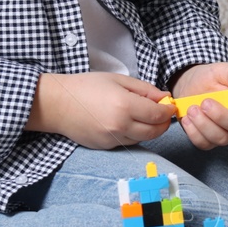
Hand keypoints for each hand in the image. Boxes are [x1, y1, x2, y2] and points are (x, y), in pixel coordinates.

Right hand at [25, 72, 174, 148]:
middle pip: (154, 132)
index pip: (157, 115)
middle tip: (163, 114)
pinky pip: (127, 143)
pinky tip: (128, 123)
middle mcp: (119, 126)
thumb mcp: (118, 80)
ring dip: (149, 130)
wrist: (57, 103)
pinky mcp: (104, 147)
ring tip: (145, 117)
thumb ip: (144, 90)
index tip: (170, 106)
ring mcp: (111, 139)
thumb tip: (164, 98)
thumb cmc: (86, 86)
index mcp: (124, 106)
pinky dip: (133, 134)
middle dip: (163, 123)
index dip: (168, 111)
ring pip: (142, 139)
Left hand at [168, 62, 227, 150]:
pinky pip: (204, 143)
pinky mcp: (208, 140)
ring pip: (221, 138)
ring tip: (193, 108)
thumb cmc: (211, 78)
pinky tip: (188, 118)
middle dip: (221, 116)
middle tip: (206, 102)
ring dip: (204, 124)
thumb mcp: (222, 69)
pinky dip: (193, 131)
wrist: (190, 85)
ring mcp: (225, 133)